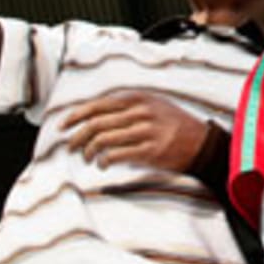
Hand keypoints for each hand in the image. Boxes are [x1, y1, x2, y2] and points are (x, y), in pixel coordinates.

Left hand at [62, 91, 207, 172]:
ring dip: (88, 152)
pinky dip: (102, 161)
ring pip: (102, 140)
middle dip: (77, 138)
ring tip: (88, 158)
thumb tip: (92, 118)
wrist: (201, 143)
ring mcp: (146, 130)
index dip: (76, 115)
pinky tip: (103, 164)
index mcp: (139, 98)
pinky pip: (115, 155)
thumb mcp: (153, 105)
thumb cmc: (172, 125)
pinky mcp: (149, 150)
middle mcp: (141, 111)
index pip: (98, 105)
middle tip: (71, 148)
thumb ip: (127, 108)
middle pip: (96, 124)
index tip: (62, 126)